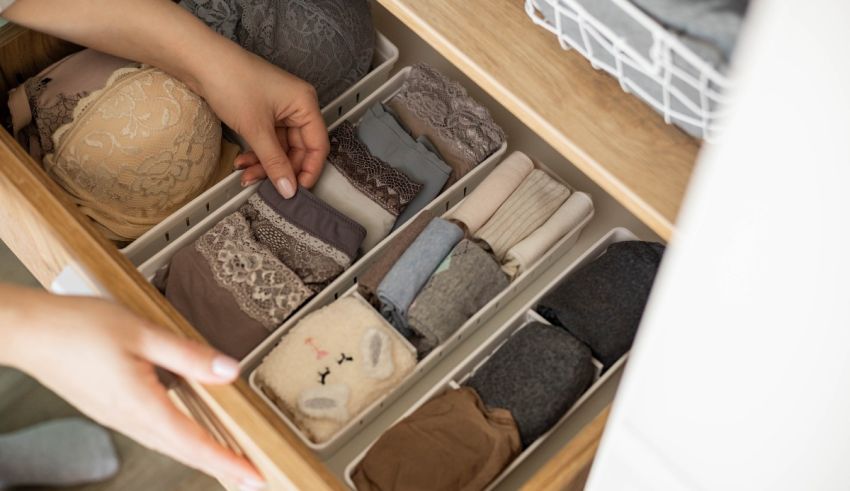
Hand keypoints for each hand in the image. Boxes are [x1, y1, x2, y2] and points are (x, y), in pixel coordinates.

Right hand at [1, 287, 264, 489]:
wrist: (28, 332)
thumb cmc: (78, 328)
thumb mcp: (142, 333)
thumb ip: (188, 355)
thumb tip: (228, 371)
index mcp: (141, 404)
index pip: (195, 444)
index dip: (228, 463)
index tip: (253, 477)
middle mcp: (129, 419)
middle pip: (184, 451)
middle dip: (221, 466)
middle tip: (250, 477)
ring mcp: (117, 416)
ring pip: (168, 443)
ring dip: (200, 454)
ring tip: (228, 459)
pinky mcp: (110, 408)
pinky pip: (153, 431)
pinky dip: (179, 439)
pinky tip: (189, 432)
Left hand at [196, 48, 329, 197]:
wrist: (199, 61)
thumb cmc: (232, 82)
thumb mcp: (256, 129)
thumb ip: (275, 162)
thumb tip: (289, 189)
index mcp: (305, 104)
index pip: (318, 146)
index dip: (309, 171)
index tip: (296, 191)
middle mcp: (296, 106)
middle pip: (298, 149)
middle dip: (280, 169)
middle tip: (265, 186)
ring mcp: (279, 109)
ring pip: (280, 148)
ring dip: (264, 164)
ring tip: (245, 174)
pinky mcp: (262, 112)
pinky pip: (267, 140)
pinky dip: (256, 153)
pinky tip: (242, 163)